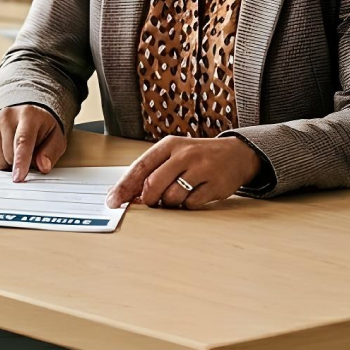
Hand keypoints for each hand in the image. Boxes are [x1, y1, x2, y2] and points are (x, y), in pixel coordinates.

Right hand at [0, 104, 64, 182]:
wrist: (28, 116)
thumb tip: (42, 166)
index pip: (23, 141)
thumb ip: (50, 153)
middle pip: (8, 154)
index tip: (18, 177)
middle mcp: (7, 115)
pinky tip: (2, 151)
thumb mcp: (55, 140)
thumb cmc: (42, 129)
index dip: (21, 162)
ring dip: (6, 163)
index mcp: (28, 115)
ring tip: (14, 152)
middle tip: (26, 155)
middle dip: (18, 163)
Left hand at [107, 136, 261, 208]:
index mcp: (169, 145)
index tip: (112, 200)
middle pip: (152, 185)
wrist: (237, 154)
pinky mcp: (216, 185)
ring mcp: (202, 169)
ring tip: (178, 192)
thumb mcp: (173, 155)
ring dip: (169, 202)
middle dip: (147, 199)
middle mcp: (185, 154)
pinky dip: (188, 204)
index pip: (140, 167)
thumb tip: (125, 194)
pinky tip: (194, 193)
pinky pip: (190, 204)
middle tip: (149, 202)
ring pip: (171, 197)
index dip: (124, 186)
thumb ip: (151, 171)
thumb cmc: (198, 157)